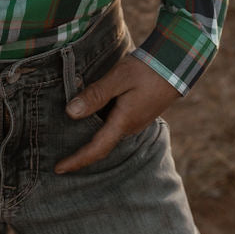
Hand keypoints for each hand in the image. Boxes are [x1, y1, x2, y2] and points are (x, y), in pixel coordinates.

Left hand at [54, 54, 179, 172]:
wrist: (176, 64)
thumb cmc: (147, 70)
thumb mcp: (118, 78)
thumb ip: (95, 94)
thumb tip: (70, 112)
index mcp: (123, 123)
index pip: (96, 149)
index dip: (77, 160)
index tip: (58, 169)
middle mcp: (129, 127)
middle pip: (101, 145)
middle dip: (80, 152)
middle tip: (58, 154)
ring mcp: (135, 121)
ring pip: (107, 133)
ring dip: (89, 136)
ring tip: (68, 134)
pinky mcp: (137, 113)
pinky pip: (114, 124)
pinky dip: (99, 124)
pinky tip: (89, 114)